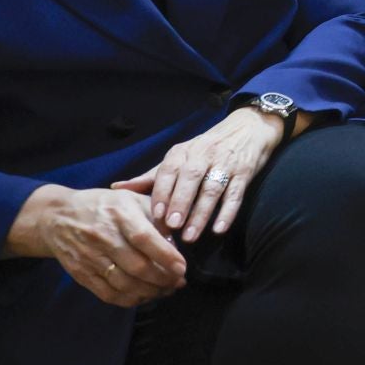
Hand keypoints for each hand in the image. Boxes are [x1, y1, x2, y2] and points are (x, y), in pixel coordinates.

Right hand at [5, 185, 186, 307]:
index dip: (166, 256)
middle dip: (164, 279)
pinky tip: (145, 295)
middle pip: (137, 266)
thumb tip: (175, 242)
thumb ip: (156, 216)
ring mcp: (90, 257)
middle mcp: (103, 236)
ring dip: (151, 292)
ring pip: (125, 284)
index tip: (182, 268)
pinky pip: (109, 294)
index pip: (144, 238)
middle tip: (179, 281)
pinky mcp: (81, 274)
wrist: (58, 217)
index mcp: (119, 214)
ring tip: (167, 290)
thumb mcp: (131, 198)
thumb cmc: (103, 205)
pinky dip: (131, 299)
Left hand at [113, 109, 287, 242]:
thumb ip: (151, 176)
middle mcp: (204, 155)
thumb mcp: (178, 157)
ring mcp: (226, 163)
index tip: (156, 216)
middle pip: (191, 179)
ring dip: (202, 213)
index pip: (169, 171)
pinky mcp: (245, 172)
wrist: (247, 128)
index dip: (163, 193)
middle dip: (181, 203)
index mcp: (182, 152)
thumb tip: (116, 188)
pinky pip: (236, 193)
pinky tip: (219, 229)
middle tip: (172, 227)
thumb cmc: (206, 148)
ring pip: (213, 189)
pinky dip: (228, 211)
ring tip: (191, 236)